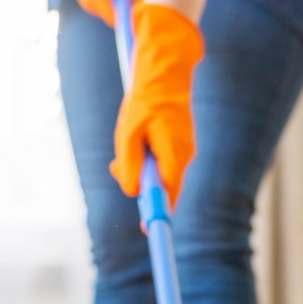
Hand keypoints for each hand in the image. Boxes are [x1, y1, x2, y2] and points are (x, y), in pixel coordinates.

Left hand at [110, 3, 203, 206]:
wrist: (164, 74)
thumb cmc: (144, 102)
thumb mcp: (128, 134)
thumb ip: (129, 165)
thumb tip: (131, 192)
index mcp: (174, 153)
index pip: (168, 192)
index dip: (157, 211)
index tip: (148, 229)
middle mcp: (185, 156)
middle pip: (164, 187)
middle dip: (140, 185)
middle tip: (117, 168)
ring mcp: (185, 151)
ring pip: (160, 175)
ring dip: (140, 169)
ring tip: (127, 142)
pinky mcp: (179, 146)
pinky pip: (162, 163)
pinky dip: (146, 159)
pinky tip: (137, 139)